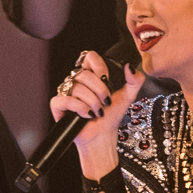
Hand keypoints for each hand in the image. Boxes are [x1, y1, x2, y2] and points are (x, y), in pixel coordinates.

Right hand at [48, 50, 143, 179]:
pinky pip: (65, 99)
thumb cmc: (111, 115)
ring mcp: (65, 92)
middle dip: (100, 90)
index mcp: (91, 75)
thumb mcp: (128, 96)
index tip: (107, 80)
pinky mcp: (58, 105)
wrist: (103, 135)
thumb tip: (129, 66)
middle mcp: (76, 81)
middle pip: (84, 74)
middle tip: (105, 102)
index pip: (89, 57)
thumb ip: (134, 79)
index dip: (99, 67)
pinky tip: (86, 115)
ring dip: (92, 103)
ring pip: (76, 87)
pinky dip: (79, 108)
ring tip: (97, 112)